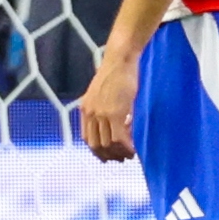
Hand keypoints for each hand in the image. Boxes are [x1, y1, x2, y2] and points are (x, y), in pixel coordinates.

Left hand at [75, 45, 139, 161]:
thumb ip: (103, 110)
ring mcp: (102, 114)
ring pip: (108, 144)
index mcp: (85, 109)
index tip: (107, 157)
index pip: (87, 138)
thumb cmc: (115, 74)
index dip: (97, 151)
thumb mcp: (102, 94)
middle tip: (121, 159)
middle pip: (96, 145)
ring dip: (119, 153)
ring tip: (129, 154)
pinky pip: (119, 138)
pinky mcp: (115, 113)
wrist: (120, 60)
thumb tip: (116, 126)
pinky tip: (133, 148)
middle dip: (109, 156)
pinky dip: (126, 147)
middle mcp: (90, 113)